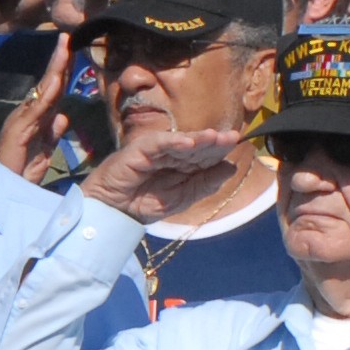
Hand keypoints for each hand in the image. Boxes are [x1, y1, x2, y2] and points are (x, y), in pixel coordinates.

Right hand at [0, 30, 73, 180]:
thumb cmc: (18, 173)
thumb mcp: (42, 152)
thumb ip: (52, 134)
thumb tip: (63, 116)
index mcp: (35, 119)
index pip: (52, 91)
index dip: (63, 71)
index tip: (74, 50)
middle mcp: (27, 115)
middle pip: (48, 85)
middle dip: (60, 62)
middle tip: (69, 38)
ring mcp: (21, 120)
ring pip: (43, 91)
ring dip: (55, 69)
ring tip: (64, 48)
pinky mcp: (18, 130)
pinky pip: (36, 109)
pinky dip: (46, 93)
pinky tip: (56, 79)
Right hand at [79, 120, 248, 224]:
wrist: (113, 212)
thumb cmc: (143, 205)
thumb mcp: (182, 198)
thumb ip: (205, 183)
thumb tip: (230, 167)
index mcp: (181, 166)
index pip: (204, 155)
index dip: (220, 149)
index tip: (237, 143)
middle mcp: (170, 155)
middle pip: (196, 146)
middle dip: (214, 142)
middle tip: (232, 136)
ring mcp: (155, 151)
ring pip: (180, 142)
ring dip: (198, 139)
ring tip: (216, 137)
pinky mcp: (139, 150)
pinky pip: (158, 143)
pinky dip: (173, 141)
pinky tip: (189, 143)